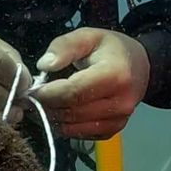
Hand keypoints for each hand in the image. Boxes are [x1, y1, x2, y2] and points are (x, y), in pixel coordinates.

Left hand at [30, 29, 149, 139]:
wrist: (140, 66)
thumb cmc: (111, 48)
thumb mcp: (88, 36)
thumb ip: (64, 46)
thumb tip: (44, 65)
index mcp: (116, 75)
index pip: (74, 92)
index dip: (48, 94)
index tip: (31, 89)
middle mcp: (121, 102)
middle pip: (72, 112)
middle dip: (47, 106)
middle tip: (31, 98)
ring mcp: (119, 119)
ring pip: (74, 127)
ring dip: (53, 118)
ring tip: (41, 105)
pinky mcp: (114, 130)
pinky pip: (82, 134)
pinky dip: (66, 127)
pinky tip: (58, 113)